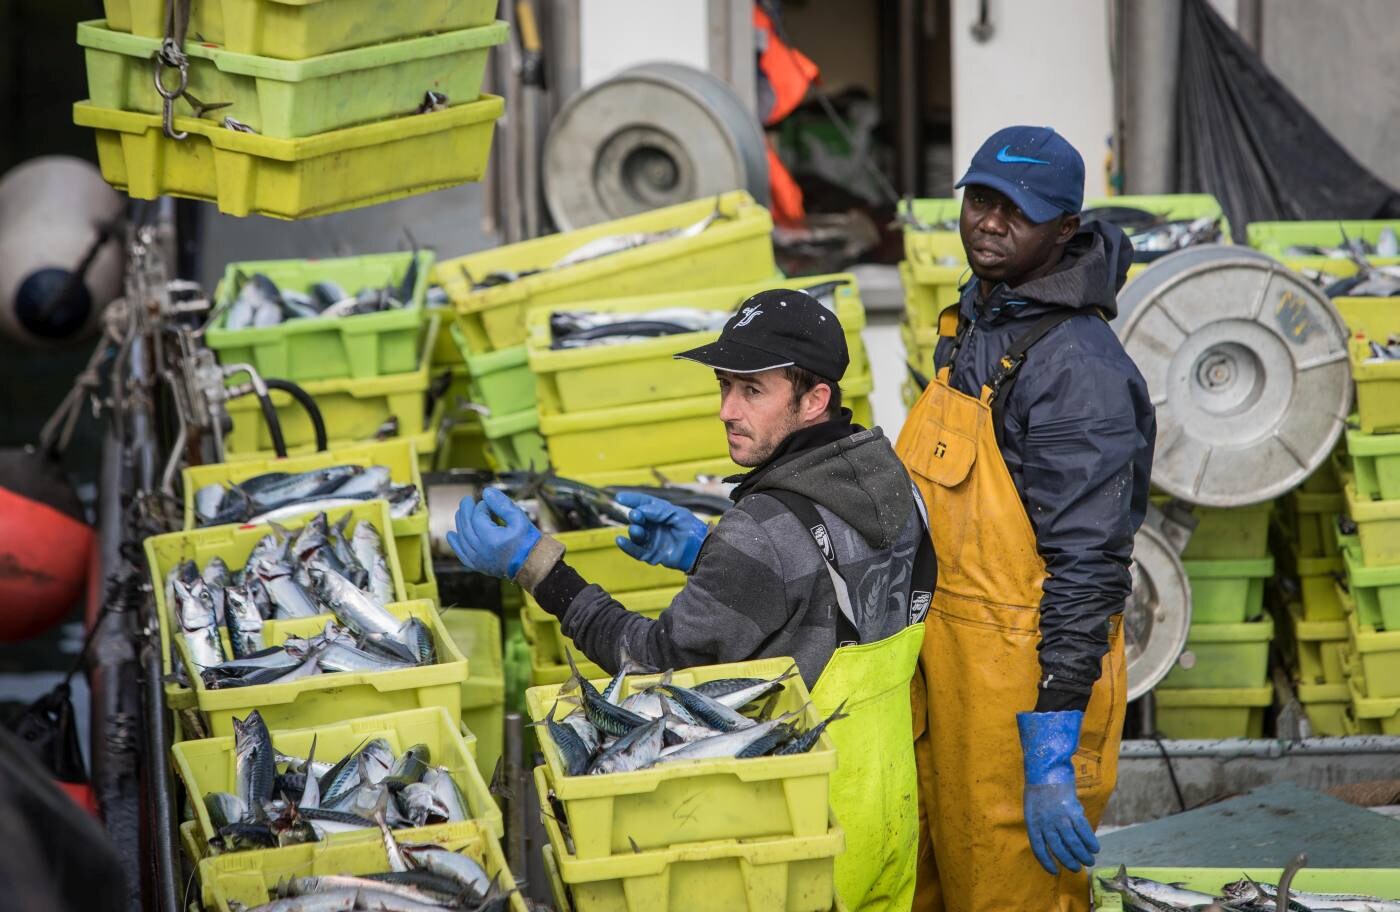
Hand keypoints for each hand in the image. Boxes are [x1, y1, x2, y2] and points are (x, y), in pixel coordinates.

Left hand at [446, 487, 541, 579]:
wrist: (532, 565)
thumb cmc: (528, 542)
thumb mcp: (519, 519)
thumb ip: (502, 504)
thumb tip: (486, 492)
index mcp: (490, 538)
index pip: (478, 517)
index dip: (481, 507)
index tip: (488, 502)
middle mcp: (480, 550)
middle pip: (466, 526)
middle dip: (466, 510)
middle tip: (466, 500)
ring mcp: (477, 559)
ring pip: (462, 538)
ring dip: (460, 523)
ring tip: (460, 512)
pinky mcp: (478, 566)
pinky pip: (462, 554)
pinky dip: (455, 544)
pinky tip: (452, 535)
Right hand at [613, 491, 708, 571]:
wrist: (701, 550)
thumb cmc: (691, 529)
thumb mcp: (677, 515)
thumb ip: (659, 511)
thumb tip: (640, 510)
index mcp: (661, 513)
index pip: (644, 503)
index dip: (632, 499)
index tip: (619, 497)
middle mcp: (654, 525)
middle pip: (638, 518)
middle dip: (635, 516)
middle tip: (636, 515)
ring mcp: (652, 540)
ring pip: (636, 534)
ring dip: (634, 531)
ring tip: (636, 529)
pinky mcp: (651, 554)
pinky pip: (636, 551)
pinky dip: (627, 547)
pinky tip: (621, 541)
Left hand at [1017, 710, 1099, 874]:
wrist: (1045, 768)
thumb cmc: (1038, 788)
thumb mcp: (1033, 808)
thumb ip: (1042, 824)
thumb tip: (1056, 840)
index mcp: (1032, 823)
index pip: (1038, 849)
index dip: (1046, 862)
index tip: (1054, 871)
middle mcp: (1045, 822)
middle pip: (1058, 849)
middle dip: (1069, 861)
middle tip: (1078, 867)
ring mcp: (1059, 817)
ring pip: (1072, 843)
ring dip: (1082, 854)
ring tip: (1089, 860)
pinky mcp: (1072, 810)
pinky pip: (1083, 831)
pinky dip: (1090, 841)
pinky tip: (1095, 847)